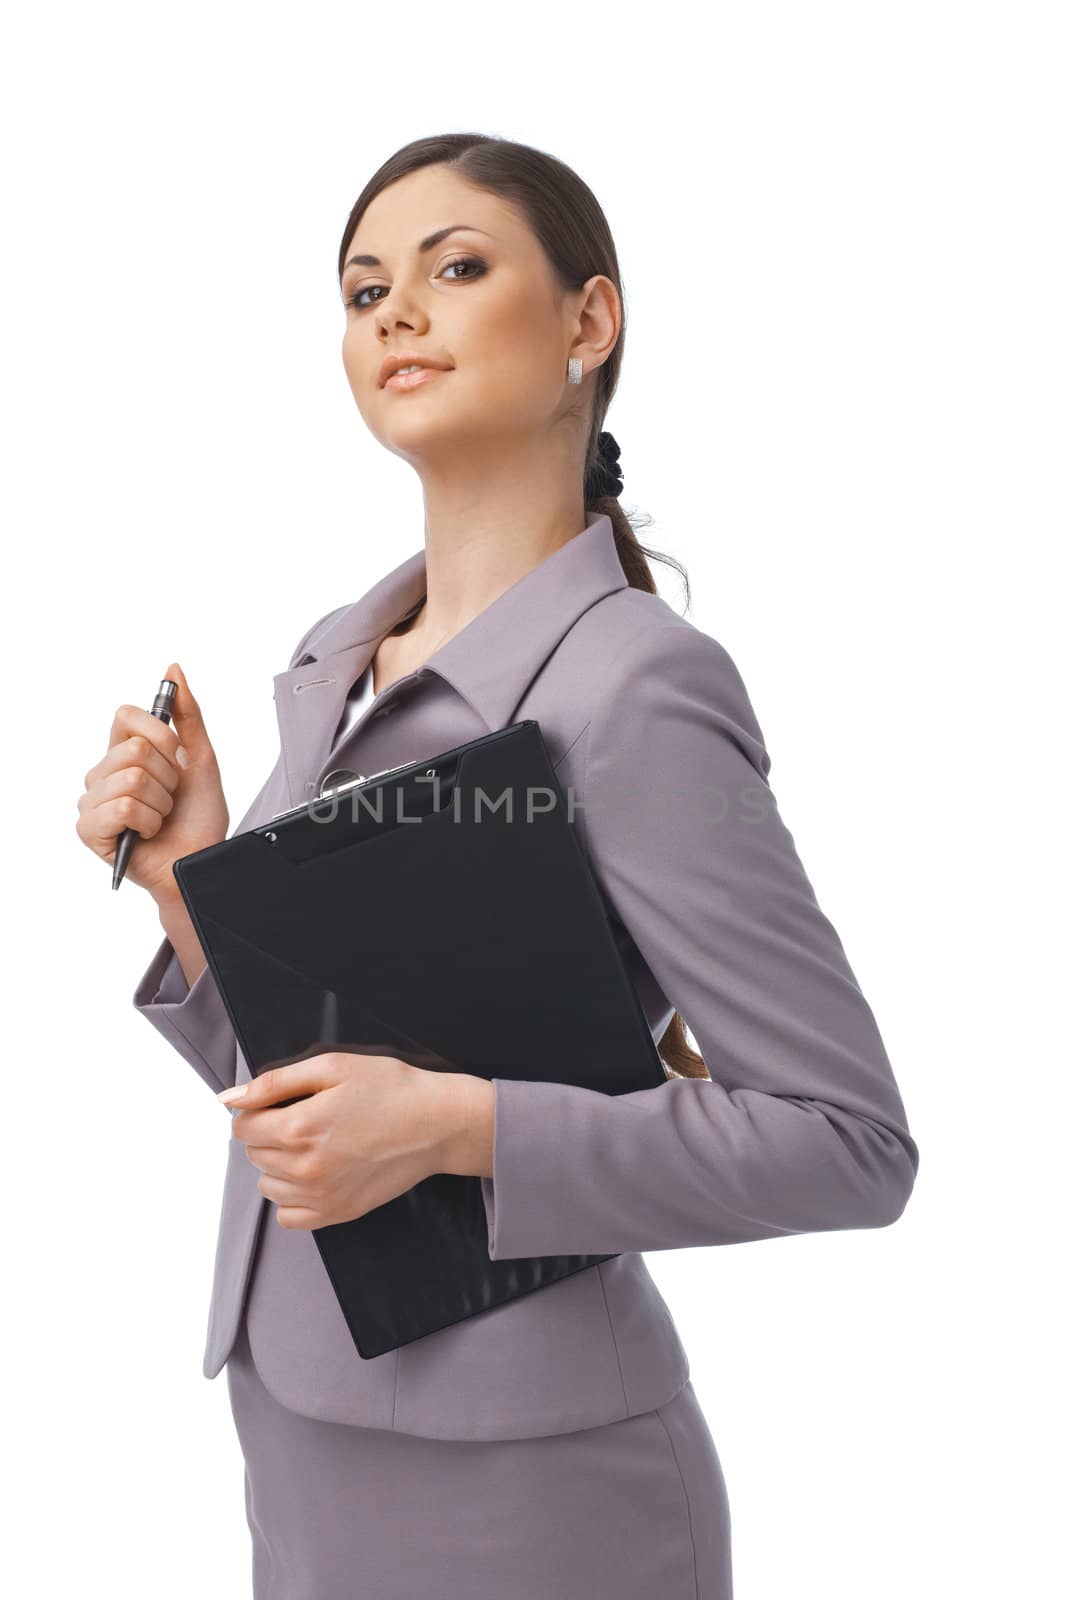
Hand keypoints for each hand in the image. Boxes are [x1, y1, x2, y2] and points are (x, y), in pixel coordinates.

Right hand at [76, 661, 228, 900]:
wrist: (202, 861)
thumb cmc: (199, 818)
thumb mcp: (201, 759)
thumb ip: (188, 715)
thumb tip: (173, 669)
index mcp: (123, 752)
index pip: (126, 714)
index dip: (161, 734)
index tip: (177, 758)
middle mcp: (102, 773)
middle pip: (133, 748)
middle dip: (167, 777)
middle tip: (170, 798)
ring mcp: (92, 801)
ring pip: (130, 779)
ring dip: (160, 803)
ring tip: (160, 818)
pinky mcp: (89, 829)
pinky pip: (120, 807)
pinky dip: (147, 821)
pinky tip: (147, 833)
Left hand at [219, 1051, 494, 1229]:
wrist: (437, 1123)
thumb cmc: (390, 1088)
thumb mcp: (332, 1066)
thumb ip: (274, 1082)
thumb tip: (229, 1098)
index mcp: (299, 1128)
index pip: (242, 1127)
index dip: (257, 1109)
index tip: (282, 1102)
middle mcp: (305, 1168)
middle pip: (254, 1154)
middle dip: (270, 1133)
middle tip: (309, 1116)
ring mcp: (321, 1196)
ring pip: (268, 1184)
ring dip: (280, 1164)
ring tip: (315, 1144)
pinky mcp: (337, 1213)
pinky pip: (288, 1216)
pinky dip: (293, 1196)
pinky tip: (316, 1173)